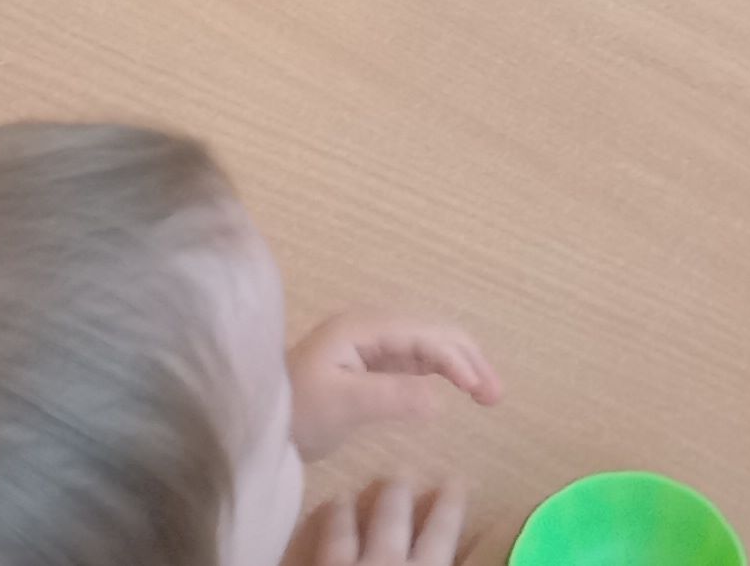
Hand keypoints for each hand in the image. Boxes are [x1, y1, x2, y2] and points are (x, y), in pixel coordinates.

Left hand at [289, 310, 501, 457]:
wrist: (254, 421)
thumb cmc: (295, 411)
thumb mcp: (341, 405)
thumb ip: (390, 396)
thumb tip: (439, 400)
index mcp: (363, 328)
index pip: (424, 334)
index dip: (457, 359)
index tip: (480, 391)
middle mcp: (370, 327)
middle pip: (432, 332)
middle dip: (468, 358)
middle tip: (495, 394)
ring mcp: (370, 344)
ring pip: (428, 344)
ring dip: (460, 363)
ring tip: (487, 393)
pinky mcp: (368, 363)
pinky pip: (415, 358)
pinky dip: (441, 370)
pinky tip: (456, 386)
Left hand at [297, 476, 470, 565]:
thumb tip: (468, 559)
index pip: (442, 534)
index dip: (450, 506)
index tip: (455, 481)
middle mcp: (386, 565)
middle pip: (392, 520)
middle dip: (396, 496)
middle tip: (399, 475)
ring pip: (343, 530)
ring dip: (345, 511)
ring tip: (343, 497)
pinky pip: (315, 550)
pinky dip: (317, 532)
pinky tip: (315, 522)